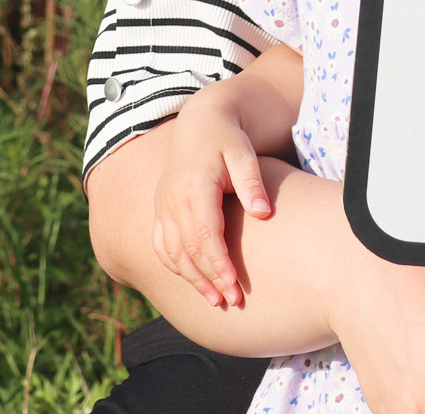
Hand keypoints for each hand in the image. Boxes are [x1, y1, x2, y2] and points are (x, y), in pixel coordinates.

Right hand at [151, 103, 273, 307]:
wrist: (199, 123)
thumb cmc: (228, 140)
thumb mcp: (244, 154)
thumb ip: (252, 182)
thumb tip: (263, 214)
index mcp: (194, 186)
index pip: (204, 233)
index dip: (218, 262)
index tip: (234, 284)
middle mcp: (173, 198)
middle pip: (188, 249)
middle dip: (209, 278)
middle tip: (232, 301)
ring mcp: (163, 205)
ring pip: (171, 252)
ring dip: (192, 279)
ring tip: (215, 301)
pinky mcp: (160, 210)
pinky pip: (161, 245)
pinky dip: (175, 266)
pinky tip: (193, 282)